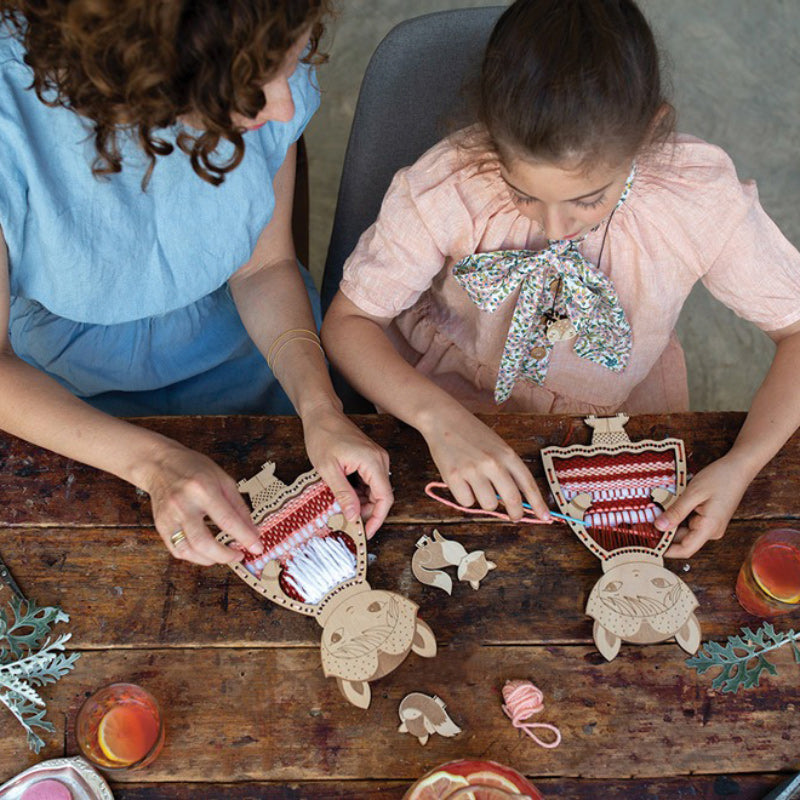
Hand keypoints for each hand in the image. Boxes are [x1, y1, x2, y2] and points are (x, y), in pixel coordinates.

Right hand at [137, 438, 263, 564]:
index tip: (257, 547)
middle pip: (203, 542)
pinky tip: (206, 553)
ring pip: (188, 550)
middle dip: (225, 555)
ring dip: (210, 559)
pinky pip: (177, 550)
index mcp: (203, 489)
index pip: (227, 520)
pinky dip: (194, 557)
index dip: (245, 537)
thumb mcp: (223, 479)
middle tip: (239, 555)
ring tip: (224, 555)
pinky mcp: (161, 526)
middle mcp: (183, 504)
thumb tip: (252, 530)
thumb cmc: (193, 468)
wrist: (160, 463)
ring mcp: (169, 517)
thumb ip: (238, 506)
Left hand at [301, 403, 392, 537]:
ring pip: (376, 490)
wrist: (321, 414)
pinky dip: (359, 492)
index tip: (366, 533)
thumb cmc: (322, 436)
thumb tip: (353, 517)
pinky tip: (344, 495)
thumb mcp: (328, 470)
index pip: (385, 498)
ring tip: (342, 507)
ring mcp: (377, 458)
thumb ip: (343, 494)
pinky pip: (370, 481)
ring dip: (361, 502)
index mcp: (373, 462)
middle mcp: (380, 460)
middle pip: (382, 496)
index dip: (377, 519)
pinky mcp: (370, 458)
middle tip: (348, 521)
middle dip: (367, 512)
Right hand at [420, 403, 548, 520]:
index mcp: (507, 454)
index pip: (528, 484)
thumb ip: (506, 469)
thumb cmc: (471, 433)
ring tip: (477, 485)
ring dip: (485, 501)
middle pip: (512, 500)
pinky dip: (465, 497)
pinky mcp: (453, 477)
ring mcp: (472, 471)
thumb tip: (513, 500)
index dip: (538, 503)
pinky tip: (461, 482)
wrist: (443, 419)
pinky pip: (466, 503)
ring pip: (488, 504)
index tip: (545, 517)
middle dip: (516, 514)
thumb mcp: (497, 446)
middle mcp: (492, 463)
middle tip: (514, 516)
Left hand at [656, 453, 750, 558]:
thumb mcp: (693, 493)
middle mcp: (712, 531)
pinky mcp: (709, 519)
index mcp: (710, 528)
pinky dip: (678, 516)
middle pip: (682, 540)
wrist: (739, 468)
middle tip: (645, 521)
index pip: (685, 550)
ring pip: (684, 531)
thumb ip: (676, 511)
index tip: (648, 544)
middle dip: (664, 532)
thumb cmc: (720, 478)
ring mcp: (711, 526)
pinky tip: (669, 506)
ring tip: (655, 510)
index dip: (666, 549)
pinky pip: (689, 523)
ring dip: (670, 523)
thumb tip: (659, 527)